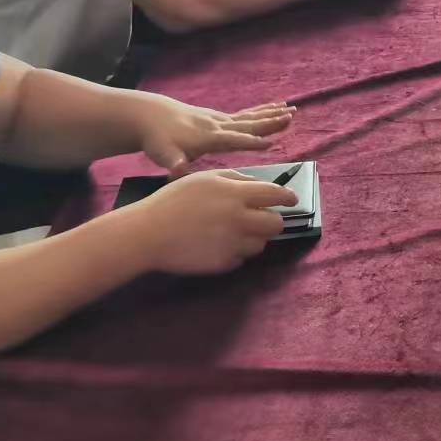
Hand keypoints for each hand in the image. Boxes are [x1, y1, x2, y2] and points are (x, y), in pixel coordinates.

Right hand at [122, 171, 293, 274]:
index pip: (276, 195)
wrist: (148, 233)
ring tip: (232, 233)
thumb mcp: (205, 177)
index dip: (288, 198)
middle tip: (260, 220)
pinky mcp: (224, 263)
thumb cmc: (174, 200)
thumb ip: (236, 178)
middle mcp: (240, 218)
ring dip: (253, 239)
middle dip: (272, 222)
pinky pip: (241, 258)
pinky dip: (234, 253)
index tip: (291, 200)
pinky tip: (216, 245)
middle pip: (276, 224)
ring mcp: (233, 243)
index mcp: (236, 194)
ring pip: (261, 244)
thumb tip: (258, 185)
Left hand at [137, 99, 296, 176]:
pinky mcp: (219, 118)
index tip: (271, 143)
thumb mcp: (161, 153)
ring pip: (250, 117)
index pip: (233, 140)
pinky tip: (274, 107)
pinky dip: (261, 111)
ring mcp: (219, 120)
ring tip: (291, 109)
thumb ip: (173, 162)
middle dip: (270, 122)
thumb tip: (177, 171)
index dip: (250, 142)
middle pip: (248, 124)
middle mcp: (218, 125)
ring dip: (271, 114)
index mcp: (208, 137)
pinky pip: (245, 115)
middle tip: (290, 117)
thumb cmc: (158, 139)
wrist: (151, 116)